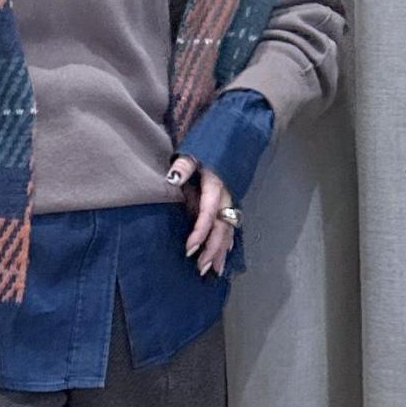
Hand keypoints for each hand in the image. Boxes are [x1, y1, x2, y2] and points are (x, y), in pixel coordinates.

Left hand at [168, 154, 235, 276]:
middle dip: (213, 250)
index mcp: (215, 185)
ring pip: (229, 230)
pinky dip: (228, 242)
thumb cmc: (205, 146)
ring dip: (221, 251)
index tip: (189, 250)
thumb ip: (183, 165)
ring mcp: (230, 201)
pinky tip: (225, 255)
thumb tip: (173, 177)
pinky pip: (232, 225)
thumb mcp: (192, 152)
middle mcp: (226, 196)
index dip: (200, 233)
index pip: (208, 214)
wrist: (229, 135)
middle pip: (222, 228)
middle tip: (202, 269)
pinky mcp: (230, 203)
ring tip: (214, 271)